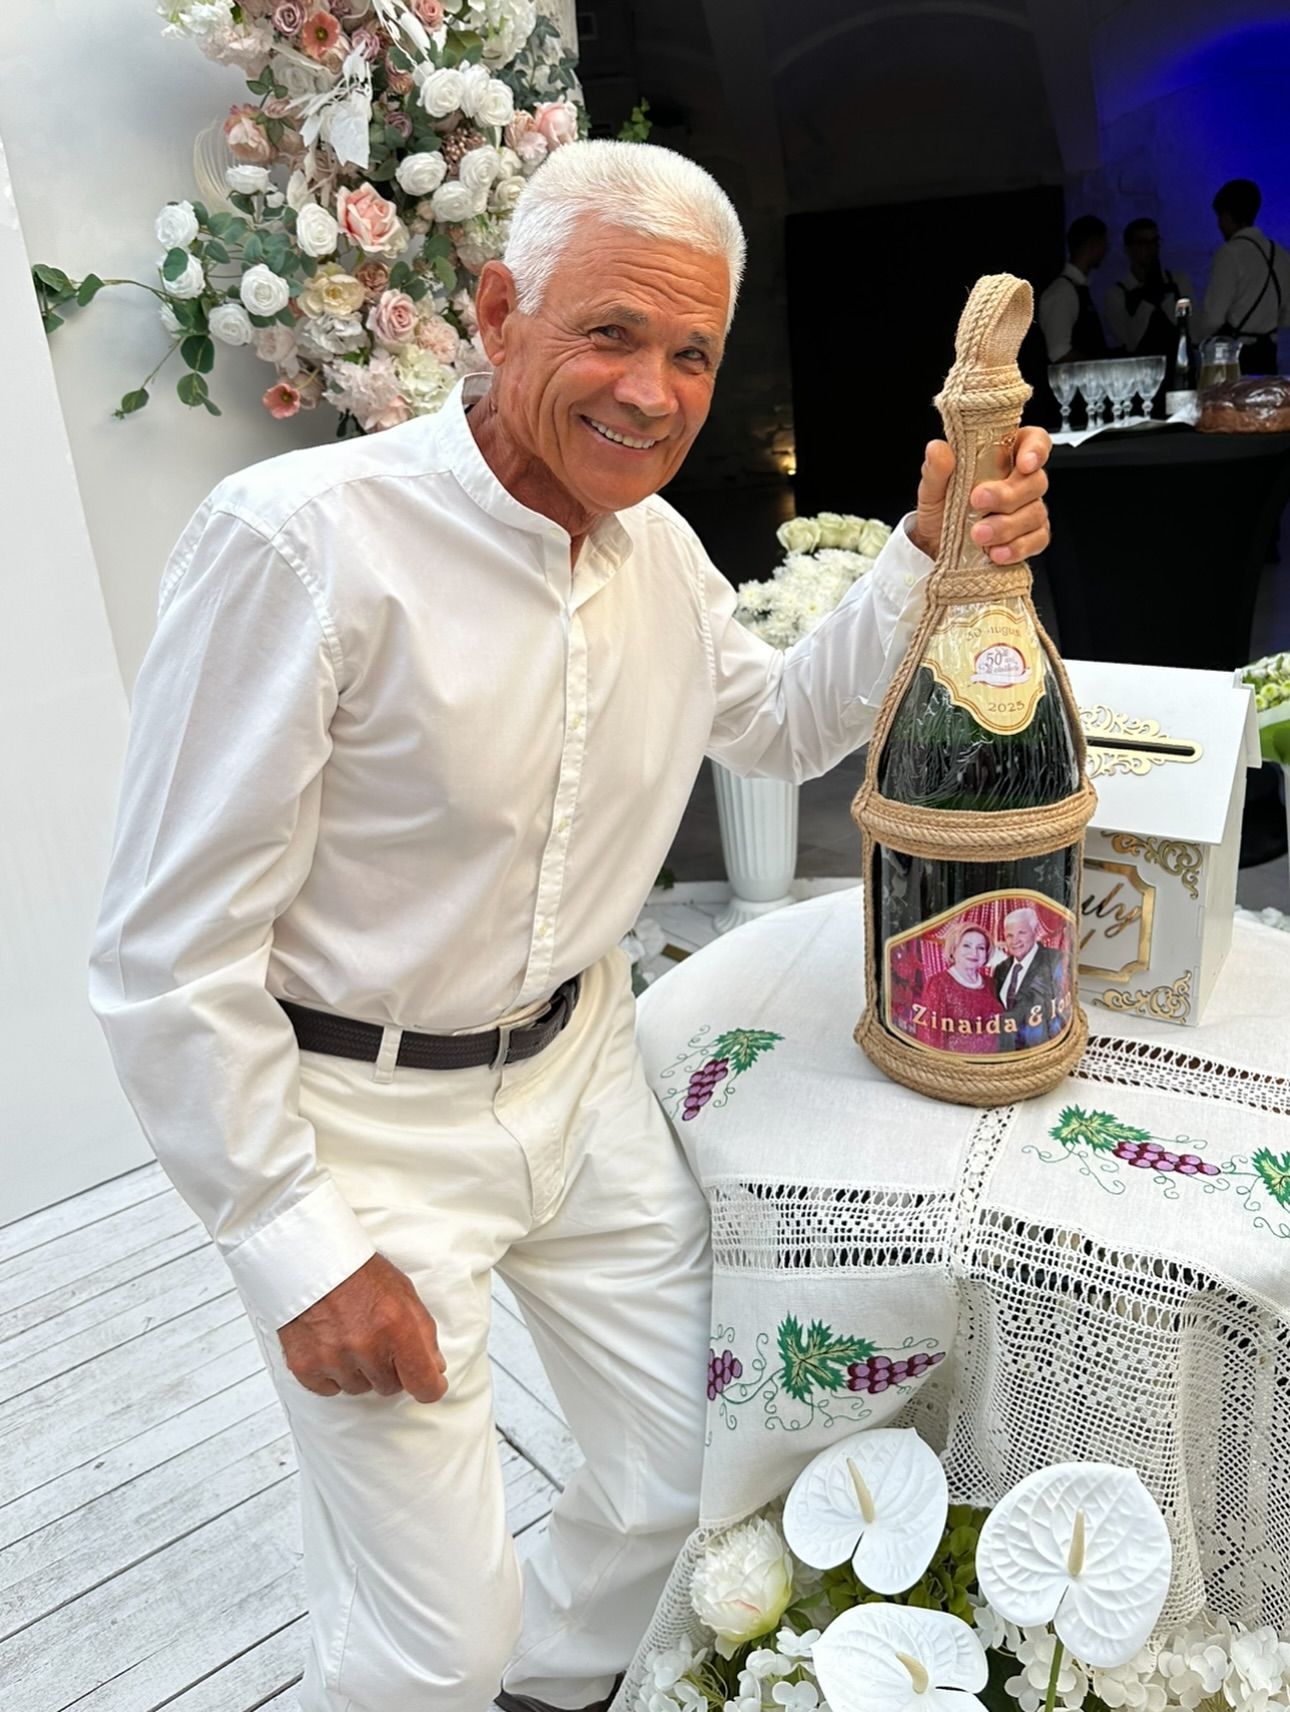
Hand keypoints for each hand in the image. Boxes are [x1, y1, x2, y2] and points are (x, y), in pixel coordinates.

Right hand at [278, 1252, 447, 1402]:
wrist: (310, 1259)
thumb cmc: (358, 1272)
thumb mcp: (404, 1292)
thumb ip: (423, 1333)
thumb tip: (434, 1367)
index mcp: (397, 1327)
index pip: (424, 1383)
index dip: (430, 1386)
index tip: (430, 1383)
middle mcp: (366, 1347)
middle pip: (389, 1387)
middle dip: (388, 1368)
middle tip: (376, 1339)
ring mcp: (334, 1359)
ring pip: (358, 1388)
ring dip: (358, 1371)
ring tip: (349, 1336)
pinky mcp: (305, 1366)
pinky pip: (328, 1389)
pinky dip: (331, 1374)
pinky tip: (330, 1346)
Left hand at [908, 425, 1051, 563]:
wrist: (935, 547)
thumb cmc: (941, 510)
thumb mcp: (933, 489)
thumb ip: (936, 469)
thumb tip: (936, 449)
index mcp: (1003, 457)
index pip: (1033, 441)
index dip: (1036, 449)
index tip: (1024, 463)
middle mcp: (1020, 481)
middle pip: (1036, 481)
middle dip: (1008, 494)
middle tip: (978, 502)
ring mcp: (1029, 510)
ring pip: (1035, 513)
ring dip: (1007, 526)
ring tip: (978, 534)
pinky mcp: (1030, 538)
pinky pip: (1037, 541)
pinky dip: (1017, 548)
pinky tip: (996, 552)